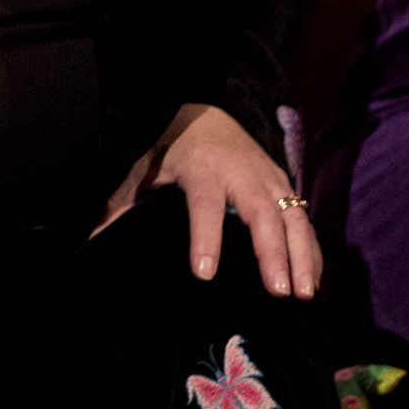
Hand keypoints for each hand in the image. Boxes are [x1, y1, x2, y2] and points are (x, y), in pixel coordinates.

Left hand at [95, 102, 319, 298]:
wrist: (203, 113)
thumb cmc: (171, 147)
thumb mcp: (144, 168)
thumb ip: (123, 203)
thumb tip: (94, 240)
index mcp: (204, 169)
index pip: (205, 205)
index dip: (205, 237)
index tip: (203, 272)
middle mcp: (242, 173)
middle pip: (261, 213)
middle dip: (271, 252)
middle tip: (278, 291)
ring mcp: (269, 178)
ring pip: (292, 217)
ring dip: (301, 256)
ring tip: (305, 294)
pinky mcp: (284, 186)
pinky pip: (303, 221)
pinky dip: (311, 251)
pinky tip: (315, 283)